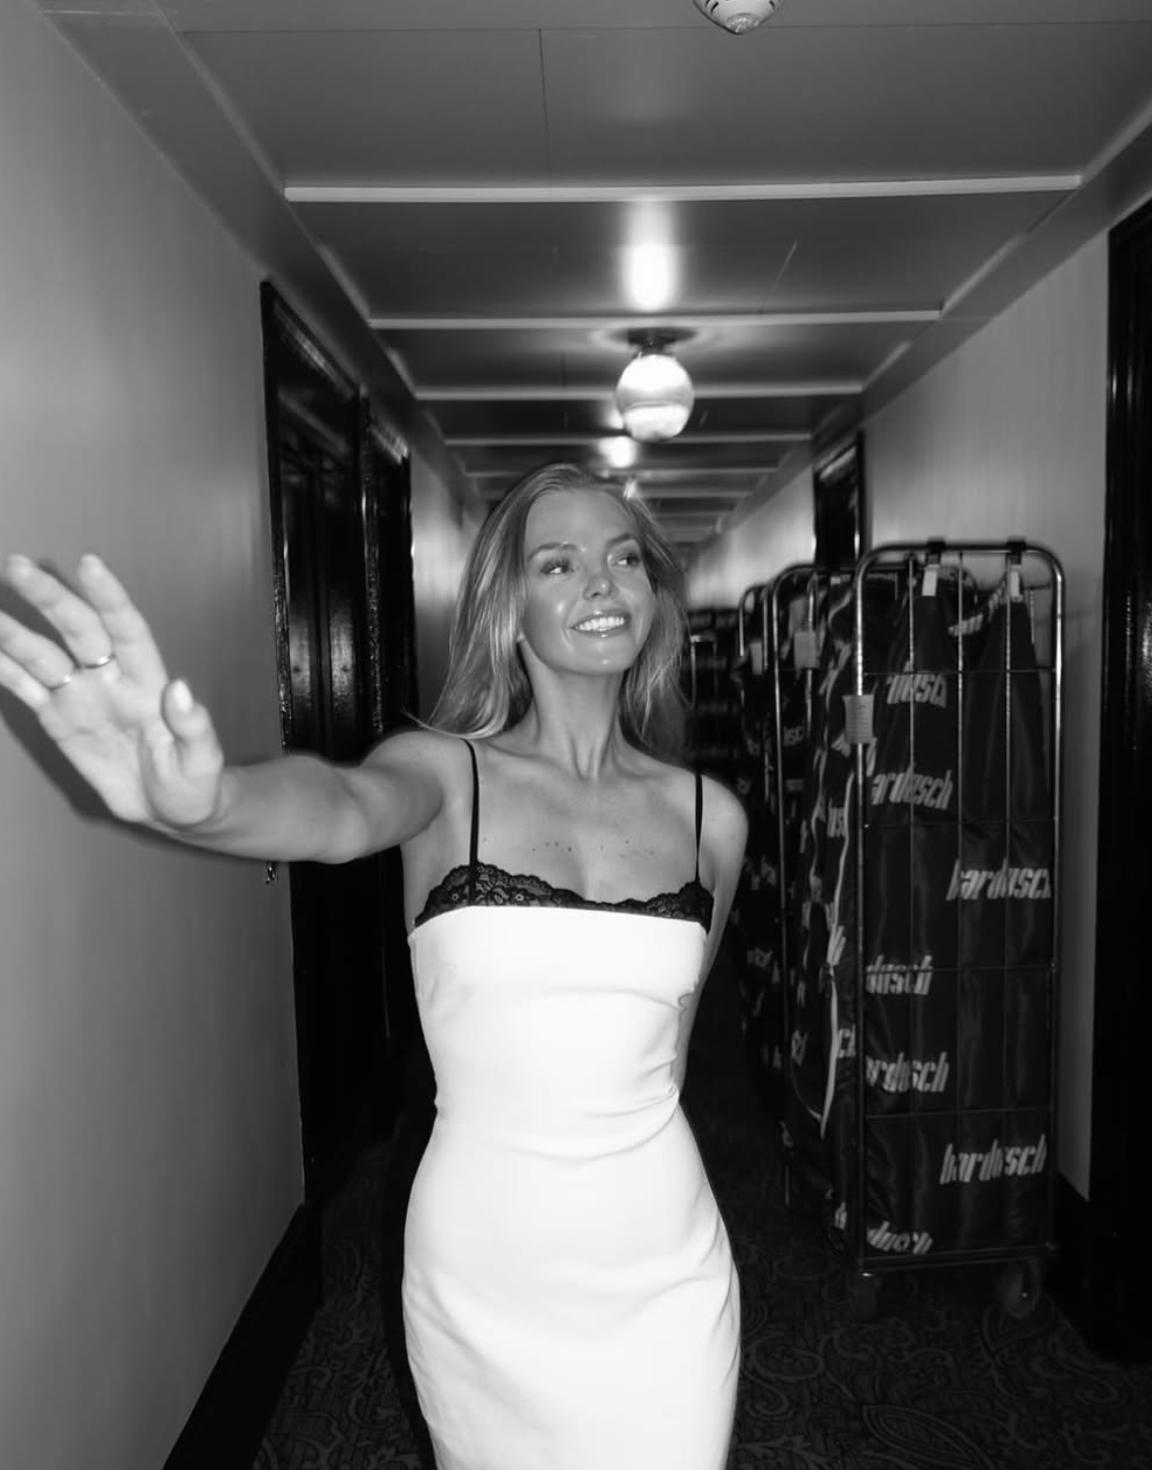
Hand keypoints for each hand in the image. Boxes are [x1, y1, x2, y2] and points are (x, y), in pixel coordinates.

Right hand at [0, 554, 224, 828]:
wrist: (170, 810)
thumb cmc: (193, 783)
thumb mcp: (202, 761)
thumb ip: (194, 727)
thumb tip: (180, 687)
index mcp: (149, 682)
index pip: (128, 630)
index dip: (109, 598)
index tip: (89, 564)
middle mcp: (112, 680)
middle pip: (79, 630)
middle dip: (51, 599)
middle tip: (17, 567)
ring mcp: (83, 697)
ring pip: (44, 656)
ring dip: (14, 633)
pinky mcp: (60, 720)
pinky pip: (28, 689)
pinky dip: (4, 670)